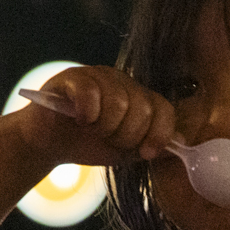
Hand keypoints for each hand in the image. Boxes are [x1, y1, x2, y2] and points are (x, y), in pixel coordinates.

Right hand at [13, 65, 177, 168]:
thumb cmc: (87, 144)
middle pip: (142, 108)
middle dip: (127, 136)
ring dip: (105, 127)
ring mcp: (97, 76)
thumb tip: (181, 144)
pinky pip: (90, 93)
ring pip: (118, 102)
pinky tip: (79, 120)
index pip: (163, 108)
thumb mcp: (125, 152)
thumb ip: (151, 147)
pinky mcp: (72, 78)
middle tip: (108, 140)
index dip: (159, 133)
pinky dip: (87, 114)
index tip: (146, 153)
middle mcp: (121, 82)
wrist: (48, 144)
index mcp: (137, 97)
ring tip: (91, 130)